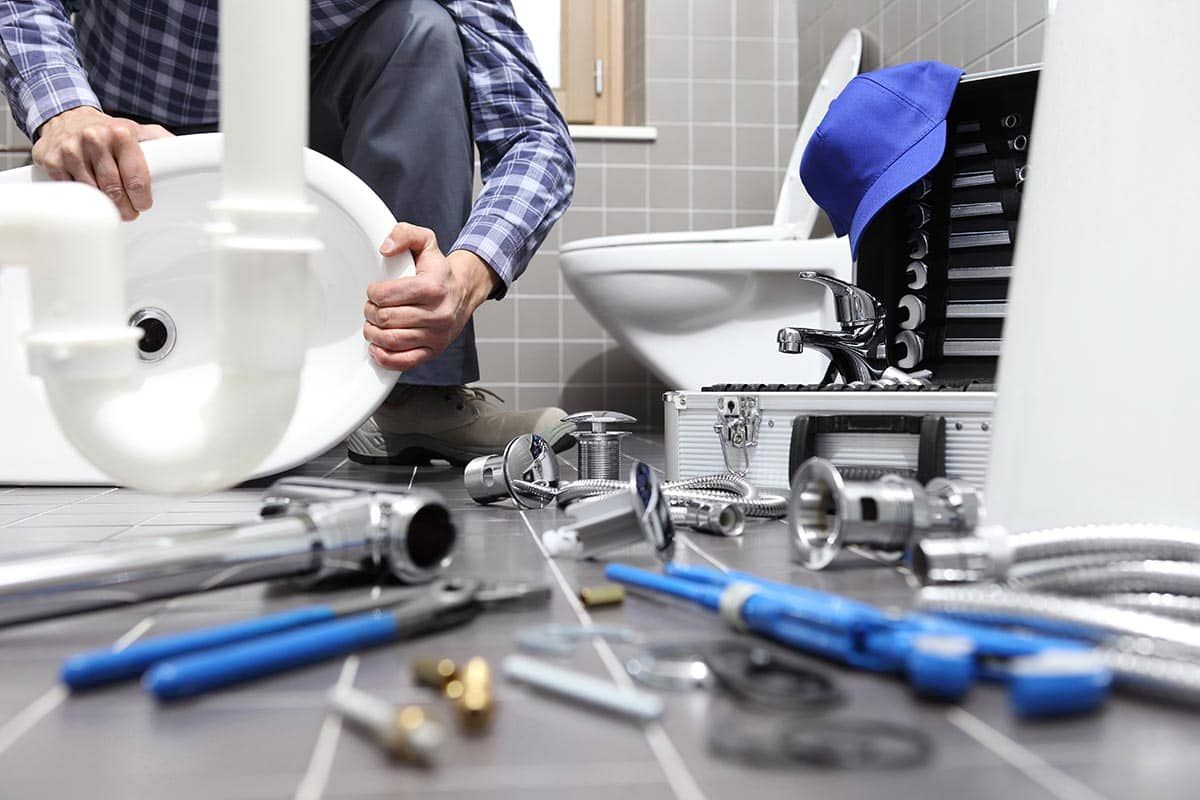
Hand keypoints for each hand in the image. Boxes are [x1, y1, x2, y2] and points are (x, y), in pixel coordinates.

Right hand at [32, 106, 172, 220]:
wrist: (67, 116)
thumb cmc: (109, 130)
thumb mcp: (138, 130)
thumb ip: (162, 142)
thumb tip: (186, 154)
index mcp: (120, 133)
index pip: (135, 177)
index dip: (141, 198)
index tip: (143, 205)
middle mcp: (95, 139)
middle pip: (114, 189)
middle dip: (125, 208)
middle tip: (130, 213)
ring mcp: (71, 149)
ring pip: (93, 192)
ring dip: (105, 206)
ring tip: (114, 207)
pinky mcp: (52, 159)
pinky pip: (71, 189)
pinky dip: (82, 197)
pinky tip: (91, 195)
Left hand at [363, 223, 500, 370]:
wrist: (464, 292)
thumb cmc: (439, 271)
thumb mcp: (425, 242)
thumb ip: (404, 234)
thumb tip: (384, 248)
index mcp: (433, 287)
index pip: (386, 295)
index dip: (373, 293)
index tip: (375, 291)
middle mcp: (438, 314)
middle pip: (385, 318)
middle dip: (371, 312)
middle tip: (373, 307)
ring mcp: (436, 335)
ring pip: (390, 340)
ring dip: (373, 332)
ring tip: (374, 323)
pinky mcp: (434, 351)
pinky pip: (402, 361)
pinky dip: (384, 356)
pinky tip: (378, 345)